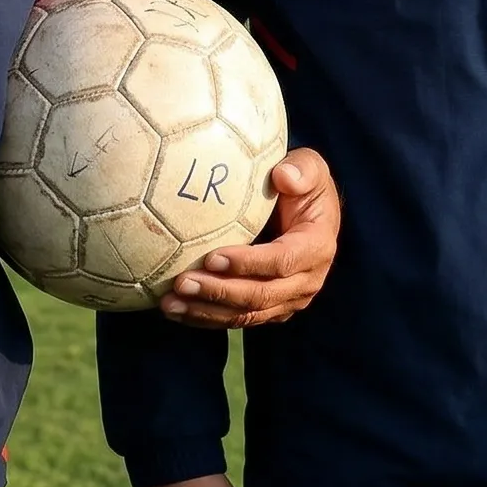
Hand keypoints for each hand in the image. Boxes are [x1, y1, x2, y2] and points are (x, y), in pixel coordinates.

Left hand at [161, 148, 338, 328]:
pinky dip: (206, 318)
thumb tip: (283, 176)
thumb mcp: (310, 166)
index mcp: (317, 247)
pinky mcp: (270, 310)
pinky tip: (177, 312)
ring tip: (170, 303)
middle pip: (261, 295)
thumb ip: (301, 168)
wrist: (307, 211)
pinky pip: (237, 320)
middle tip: (182, 283)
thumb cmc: (302, 182)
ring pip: (246, 315)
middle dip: (219, 292)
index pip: (282, 261)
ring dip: (206, 311)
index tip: (211, 257)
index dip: (248, 263)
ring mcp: (288, 300)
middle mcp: (307, 281)